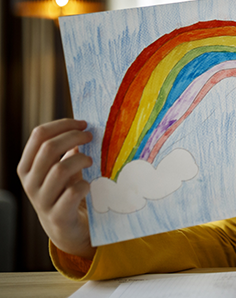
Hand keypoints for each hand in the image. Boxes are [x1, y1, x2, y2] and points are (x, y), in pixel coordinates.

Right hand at [17, 119, 96, 258]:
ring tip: (91, 160)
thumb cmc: (66, 191)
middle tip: (91, 136)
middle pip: (48, 149)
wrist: (67, 229)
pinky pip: (72, 193)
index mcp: (28, 166)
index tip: (83, 123)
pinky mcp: (58, 216)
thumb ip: (66, 149)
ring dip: (80, 160)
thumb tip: (84, 126)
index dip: (62, 125)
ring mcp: (42, 200)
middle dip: (73, 137)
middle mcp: (30, 182)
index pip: (38, 135)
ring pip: (59, 170)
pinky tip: (89, 184)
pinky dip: (84, 184)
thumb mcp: (62, 168)